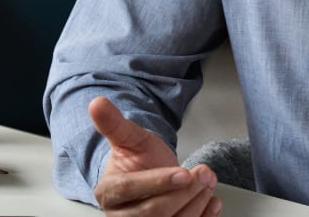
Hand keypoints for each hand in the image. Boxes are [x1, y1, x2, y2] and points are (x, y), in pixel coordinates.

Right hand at [89, 96, 222, 215]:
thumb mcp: (130, 138)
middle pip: (153, 212)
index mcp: (109, 192)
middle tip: (203, 173)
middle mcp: (122, 216)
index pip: (130, 189)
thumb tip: (97, 102)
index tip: (183, 173)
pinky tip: (212, 202)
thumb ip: (114, 124)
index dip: (157, 182)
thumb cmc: (138, 159)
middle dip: (184, 193)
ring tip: (208, 182)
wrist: (152, 174)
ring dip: (196, 204)